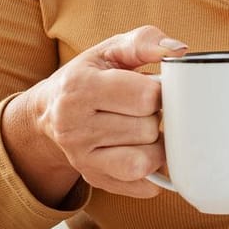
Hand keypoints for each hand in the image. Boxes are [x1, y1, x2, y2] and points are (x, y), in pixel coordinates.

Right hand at [2, 25, 185, 203]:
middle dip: (154, 117)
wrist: (50, 112)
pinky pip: (142, 186)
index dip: (158, 92)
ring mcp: (82, 158)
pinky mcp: (94, 180)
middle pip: (147, 129)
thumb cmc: (90, 76)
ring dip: (155, 145)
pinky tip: (143, 151)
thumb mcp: (110, 49)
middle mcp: (74, 126)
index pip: (145, 97)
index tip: (149, 88)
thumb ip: (144, 42)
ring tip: (143, 130)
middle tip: (141, 110)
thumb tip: (178, 50)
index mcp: (80, 87)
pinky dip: (153, 172)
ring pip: (146, 161)